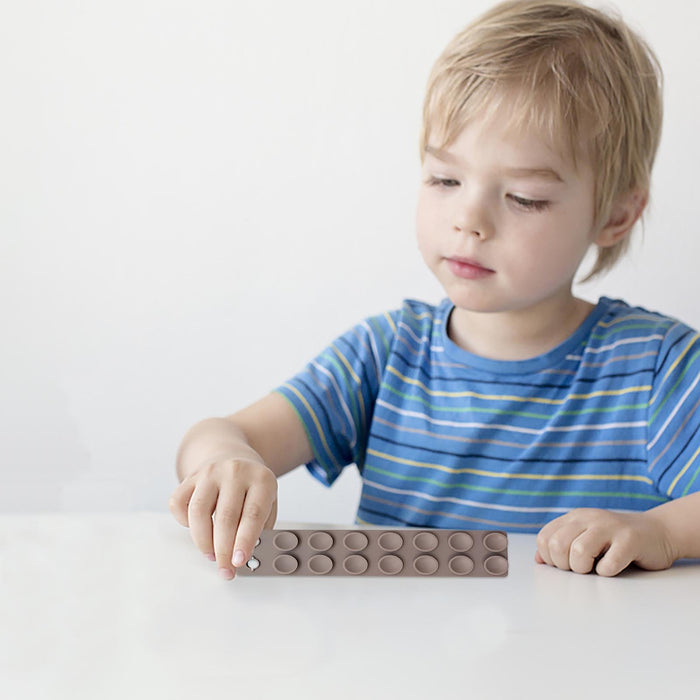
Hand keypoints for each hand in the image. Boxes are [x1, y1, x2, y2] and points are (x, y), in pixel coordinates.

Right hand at [169, 456, 277, 579]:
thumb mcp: (268, 501)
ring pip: (198, 511)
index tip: (239, 562)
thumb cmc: (252, 486)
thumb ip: (260, 527)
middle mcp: (235, 472)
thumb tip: (245, 556)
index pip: (253, 514)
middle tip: (225, 570)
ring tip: (212, 555)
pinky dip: (183, 522)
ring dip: (203, 541)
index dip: (245, 541)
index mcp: (261, 479)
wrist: (234, 454)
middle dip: (223, 550)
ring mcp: (211, 472)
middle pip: (225, 517)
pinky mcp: (191, 477)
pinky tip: (198, 529)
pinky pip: (178, 503)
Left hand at [534, 508, 676, 575]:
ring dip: (584, 569)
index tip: (566, 564)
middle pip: (557, 546)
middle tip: (581, 569)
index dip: (550, 559)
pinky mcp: (630, 540)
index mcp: (574, 517)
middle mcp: (588, 518)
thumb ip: (562, 545)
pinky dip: (608, 572)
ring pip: (578, 552)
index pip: (544, 538)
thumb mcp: (585, 538)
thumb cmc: (617, 541)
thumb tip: (538, 560)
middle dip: (565, 566)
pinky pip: (608, 565)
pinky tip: (614, 567)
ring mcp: (609, 526)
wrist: (659, 532)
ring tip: (596, 568)